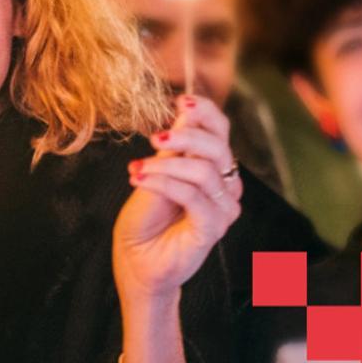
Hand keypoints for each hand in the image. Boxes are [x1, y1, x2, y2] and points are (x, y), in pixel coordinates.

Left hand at [113, 95, 242, 301]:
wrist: (136, 262)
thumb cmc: (144, 219)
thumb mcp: (154, 174)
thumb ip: (171, 150)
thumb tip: (182, 113)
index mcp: (212, 168)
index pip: (221, 131)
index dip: (205, 112)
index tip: (181, 100)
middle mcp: (225, 187)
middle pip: (218, 147)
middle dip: (186, 136)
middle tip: (155, 139)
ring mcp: (222, 210)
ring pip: (205, 171)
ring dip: (166, 166)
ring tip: (137, 169)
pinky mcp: (213, 229)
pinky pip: (195, 197)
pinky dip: (165, 184)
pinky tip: (139, 179)